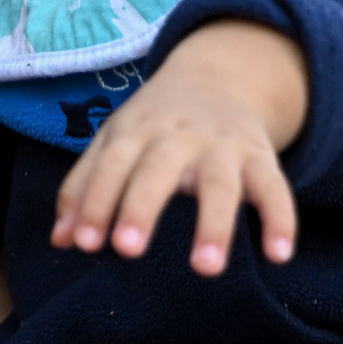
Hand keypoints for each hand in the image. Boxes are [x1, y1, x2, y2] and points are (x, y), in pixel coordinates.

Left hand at [52, 20, 307, 275]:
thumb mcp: (115, 140)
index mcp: (138, 131)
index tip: (84, 244)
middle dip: (142, 206)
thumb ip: (84, 186)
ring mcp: (223, 146)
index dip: (96, 201)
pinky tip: (279, 255)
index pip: (111, 164)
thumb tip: (61, 240)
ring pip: (221, 183)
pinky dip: (281, 218)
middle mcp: (179, 136)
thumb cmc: (155, 124)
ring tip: (205, 269)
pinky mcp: (260, 157)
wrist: (219, 75)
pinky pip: (274, 187)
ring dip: (214, 223)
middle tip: (127, 249)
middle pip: (159, 168)